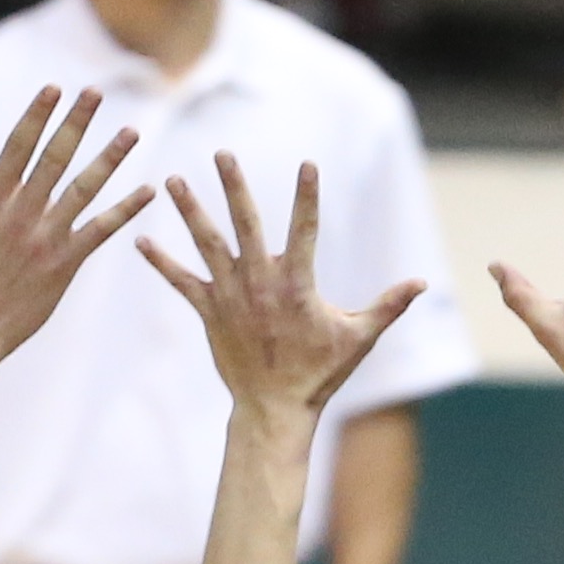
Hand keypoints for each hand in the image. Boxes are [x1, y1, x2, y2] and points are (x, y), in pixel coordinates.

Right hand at [0, 84, 152, 365]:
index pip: (18, 147)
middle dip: (75, 123)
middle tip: (95, 92)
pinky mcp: (64, 264)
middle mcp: (21, 214)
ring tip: (131, 132)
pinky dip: (125, 211)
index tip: (54, 88)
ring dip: (109, 159)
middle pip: (54, 159)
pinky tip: (148, 190)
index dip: (37, 116)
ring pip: (83, 190)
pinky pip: (100, 232)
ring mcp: (45, 239)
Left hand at [146, 152, 423, 414]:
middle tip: (222, 154)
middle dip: (233, 187)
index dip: (307, 197)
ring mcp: (231, 296)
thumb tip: (423, 283)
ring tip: (173, 180)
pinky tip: (140, 241)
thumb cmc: (319, 373)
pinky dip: (161, 262)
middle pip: (245, 225)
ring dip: (190, 211)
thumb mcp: (358, 338)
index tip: (307, 164)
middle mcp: (260, 283)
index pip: (305, 230)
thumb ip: (388, 306)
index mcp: (297, 284)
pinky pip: (181, 282)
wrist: (274, 408)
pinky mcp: (209, 312)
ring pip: (207, 245)